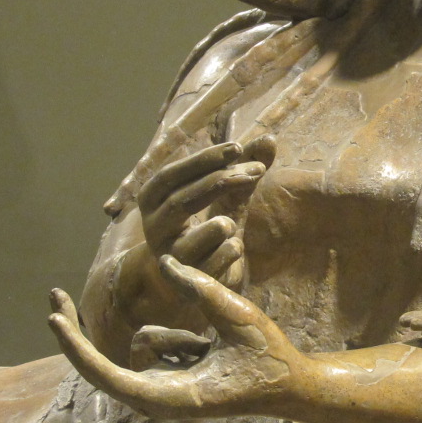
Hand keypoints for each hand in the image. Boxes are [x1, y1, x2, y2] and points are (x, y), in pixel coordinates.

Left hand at [50, 257, 305, 418]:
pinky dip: (179, 338)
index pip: (105, 373)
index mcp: (168, 397)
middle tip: (53, 293)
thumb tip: (165, 261)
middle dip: (79, 331)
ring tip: (213, 347)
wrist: (288, 388)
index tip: (52, 317)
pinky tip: (210, 350)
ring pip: (143, 343)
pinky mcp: (168, 382)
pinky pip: (157, 345)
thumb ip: (202, 290)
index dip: (76, 346)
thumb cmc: (267, 359)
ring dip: (173, 333)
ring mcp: (161, 393)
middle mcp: (156, 400)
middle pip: (101, 364)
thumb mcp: (240, 318)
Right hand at [136, 139, 271, 290]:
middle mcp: (154, 229)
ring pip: (187, 241)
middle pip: (180, 203)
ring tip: (232, 222)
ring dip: (217, 226)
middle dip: (218, 183)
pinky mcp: (188, 283)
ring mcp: (170, 258)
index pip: (171, 174)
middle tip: (256, 170)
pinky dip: (226, 252)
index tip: (237, 147)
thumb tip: (269, 139)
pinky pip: (209, 266)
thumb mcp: (222, 198)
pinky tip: (236, 245)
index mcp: (152, 201)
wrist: (185, 282)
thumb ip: (242, 171)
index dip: (202, 160)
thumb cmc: (202, 230)